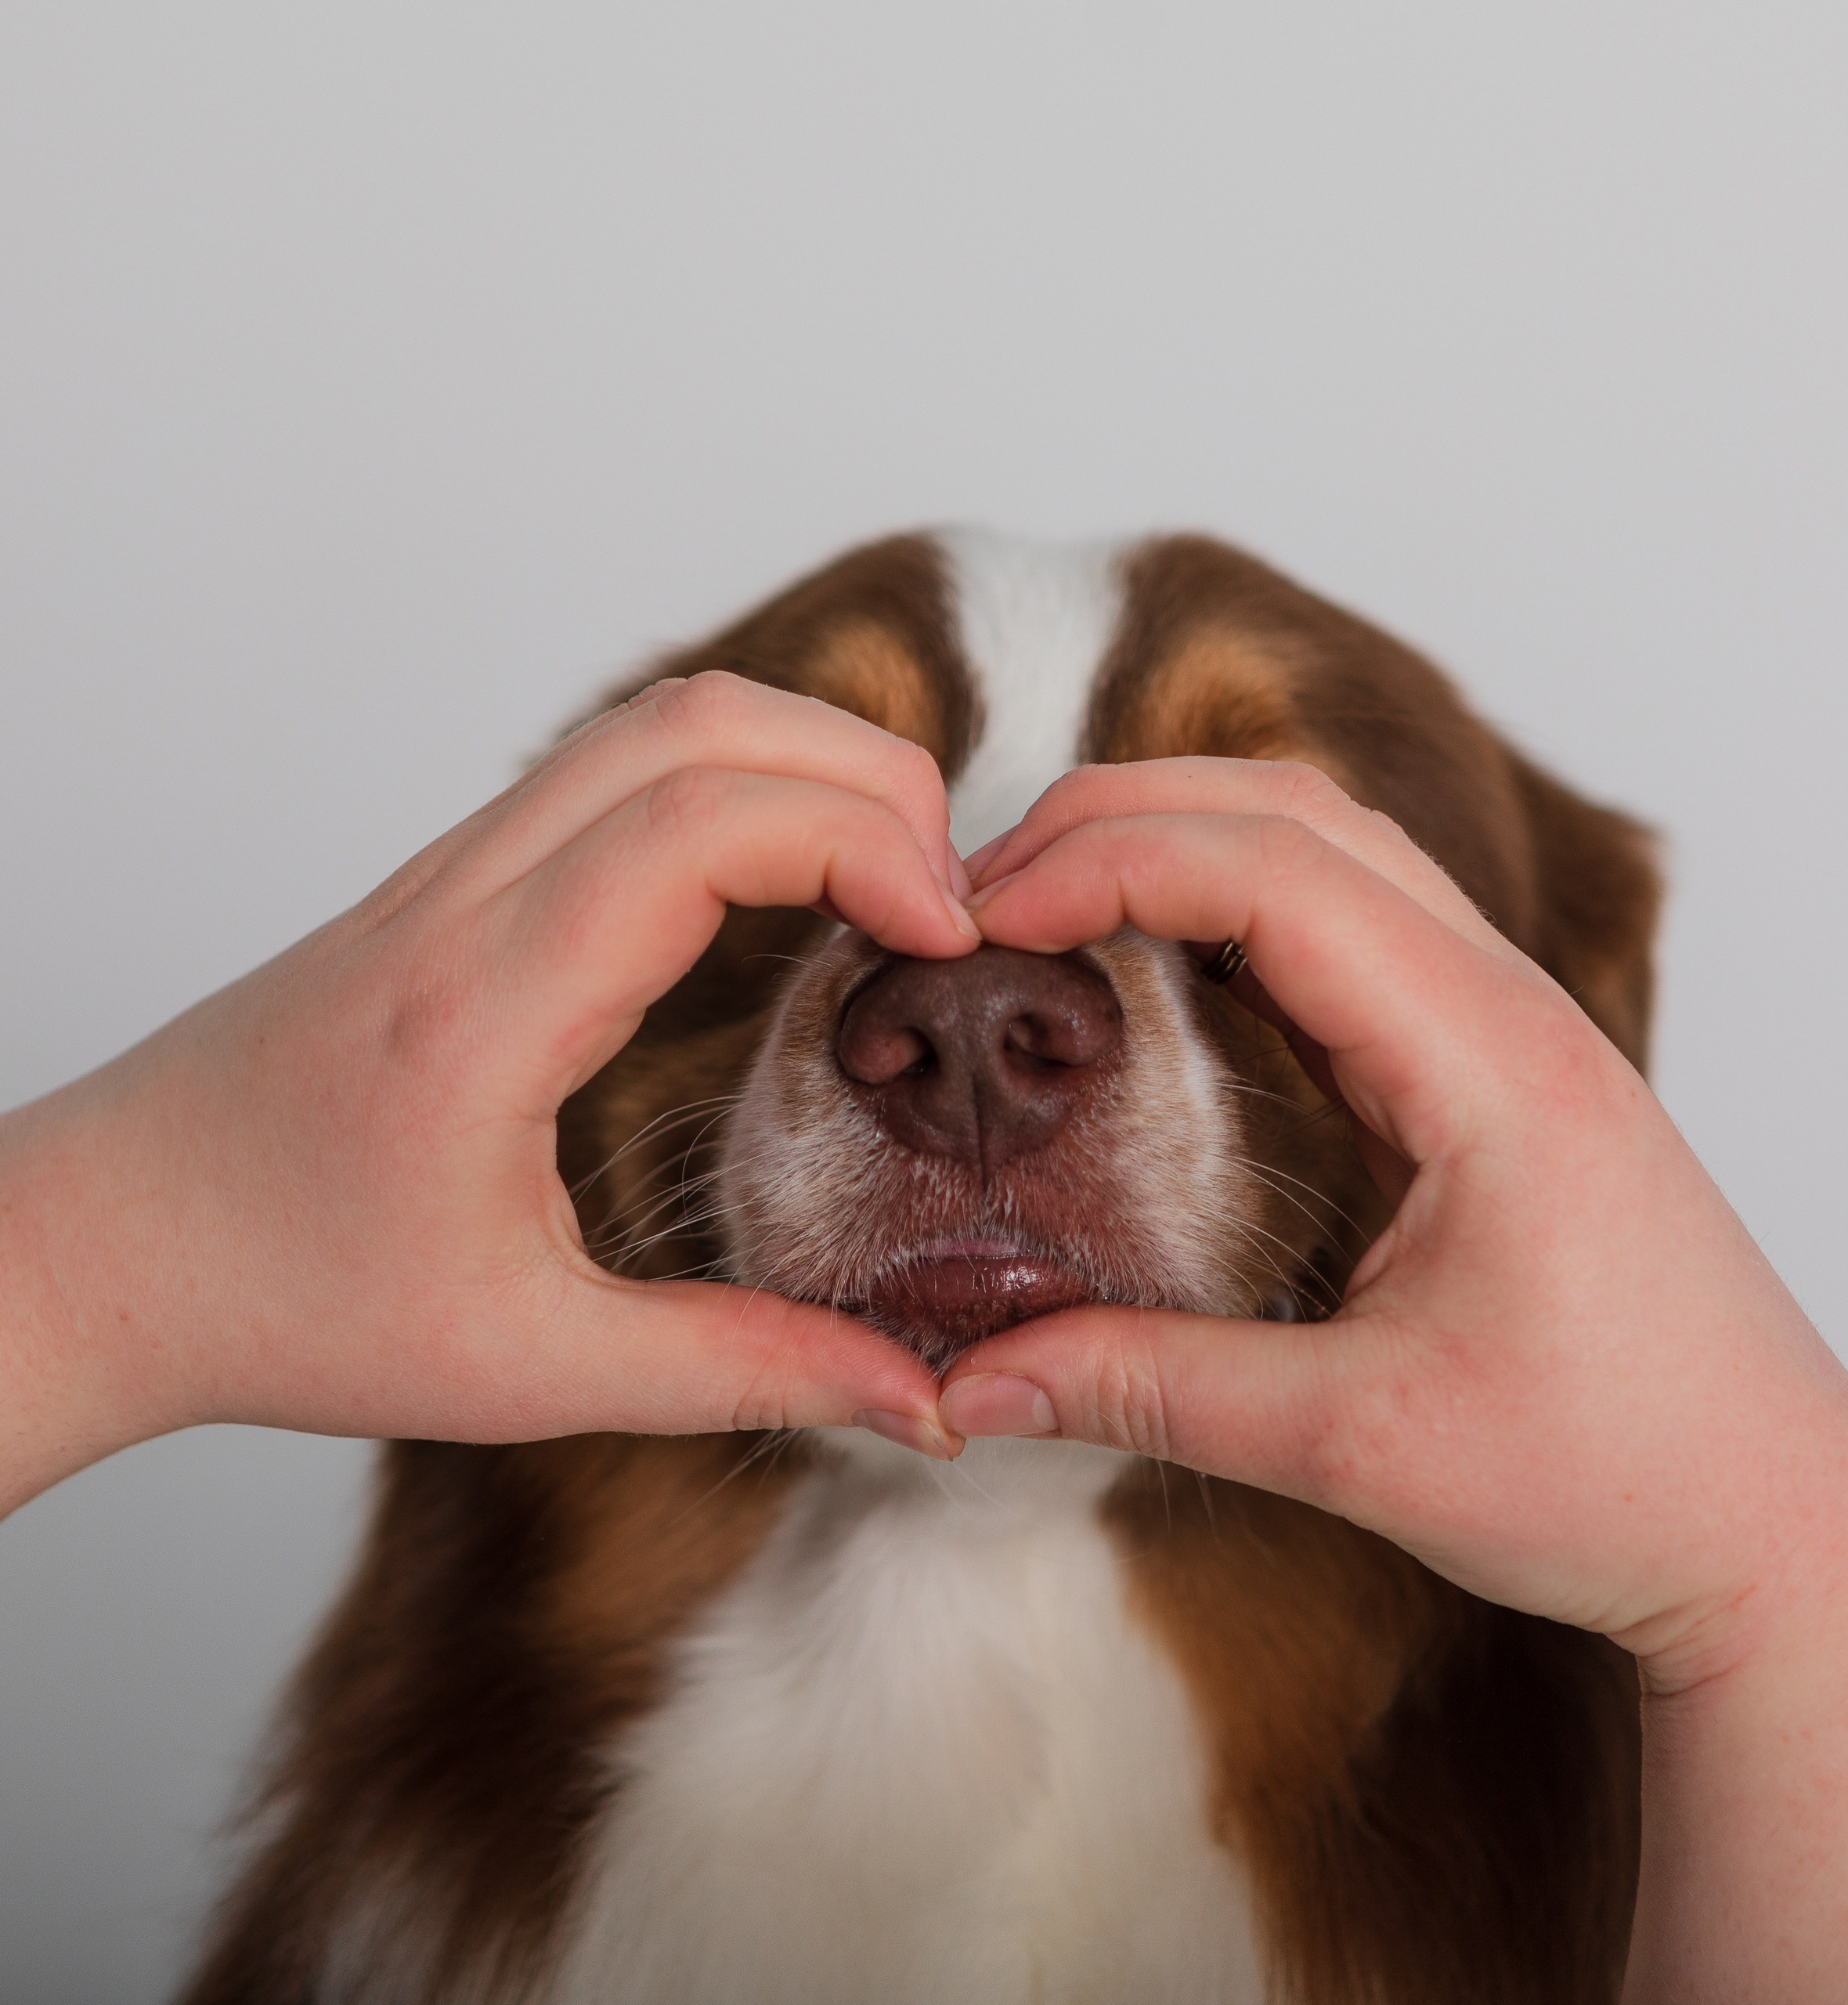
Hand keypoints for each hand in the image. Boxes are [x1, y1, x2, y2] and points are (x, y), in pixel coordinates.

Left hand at [0, 673, 972, 1515]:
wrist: (106, 1247)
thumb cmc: (286, 1306)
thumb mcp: (529, 1370)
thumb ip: (741, 1371)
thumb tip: (911, 1397)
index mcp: (487, 1009)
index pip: (699, 825)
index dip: (859, 844)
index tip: (946, 937)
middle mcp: (466, 900)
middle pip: (697, 725)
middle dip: (863, 776)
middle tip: (946, 900)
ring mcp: (452, 871)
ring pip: (656, 722)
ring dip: (801, 762)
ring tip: (889, 877)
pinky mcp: (453, 879)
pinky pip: (614, 768)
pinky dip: (735, 783)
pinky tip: (784, 882)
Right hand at [942, 757, 1847, 1996]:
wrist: (1774, 1517)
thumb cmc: (1613, 1475)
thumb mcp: (1357, 1444)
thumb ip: (1153, 1390)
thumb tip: (976, 1378)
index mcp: (1489, 1065)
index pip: (1276, 874)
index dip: (1110, 863)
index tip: (982, 916)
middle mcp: (1510, 1009)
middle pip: (1300, 813)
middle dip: (1126, 817)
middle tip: (983, 889)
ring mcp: (1513, 1023)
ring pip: (1336, 844)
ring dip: (1186, 839)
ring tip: (1049, 897)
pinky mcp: (1498, 1060)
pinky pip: (1359, 918)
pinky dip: (1240, 899)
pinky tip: (1162, 956)